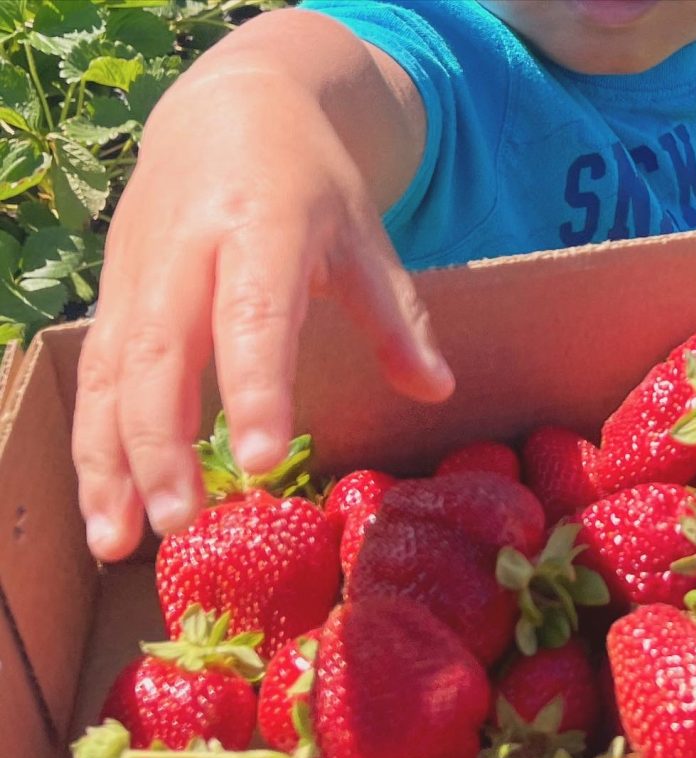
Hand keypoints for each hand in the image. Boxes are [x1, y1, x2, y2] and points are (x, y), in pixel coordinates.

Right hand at [73, 66, 451, 561]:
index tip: (257, 461)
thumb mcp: (365, 236)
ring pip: (108, 376)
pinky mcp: (112, 296)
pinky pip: (93, 377)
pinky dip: (93, 443)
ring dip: (108, 462)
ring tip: (116, 543)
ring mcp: (137, 275)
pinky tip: (106, 505)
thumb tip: (437, 389)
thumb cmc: (309, 182)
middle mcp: (184, 252)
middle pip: (160, 356)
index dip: (253, 388)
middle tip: (181, 525)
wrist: (229, 109)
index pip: (252, 316)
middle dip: (161, 445)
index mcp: (260, 228)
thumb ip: (396, 317)